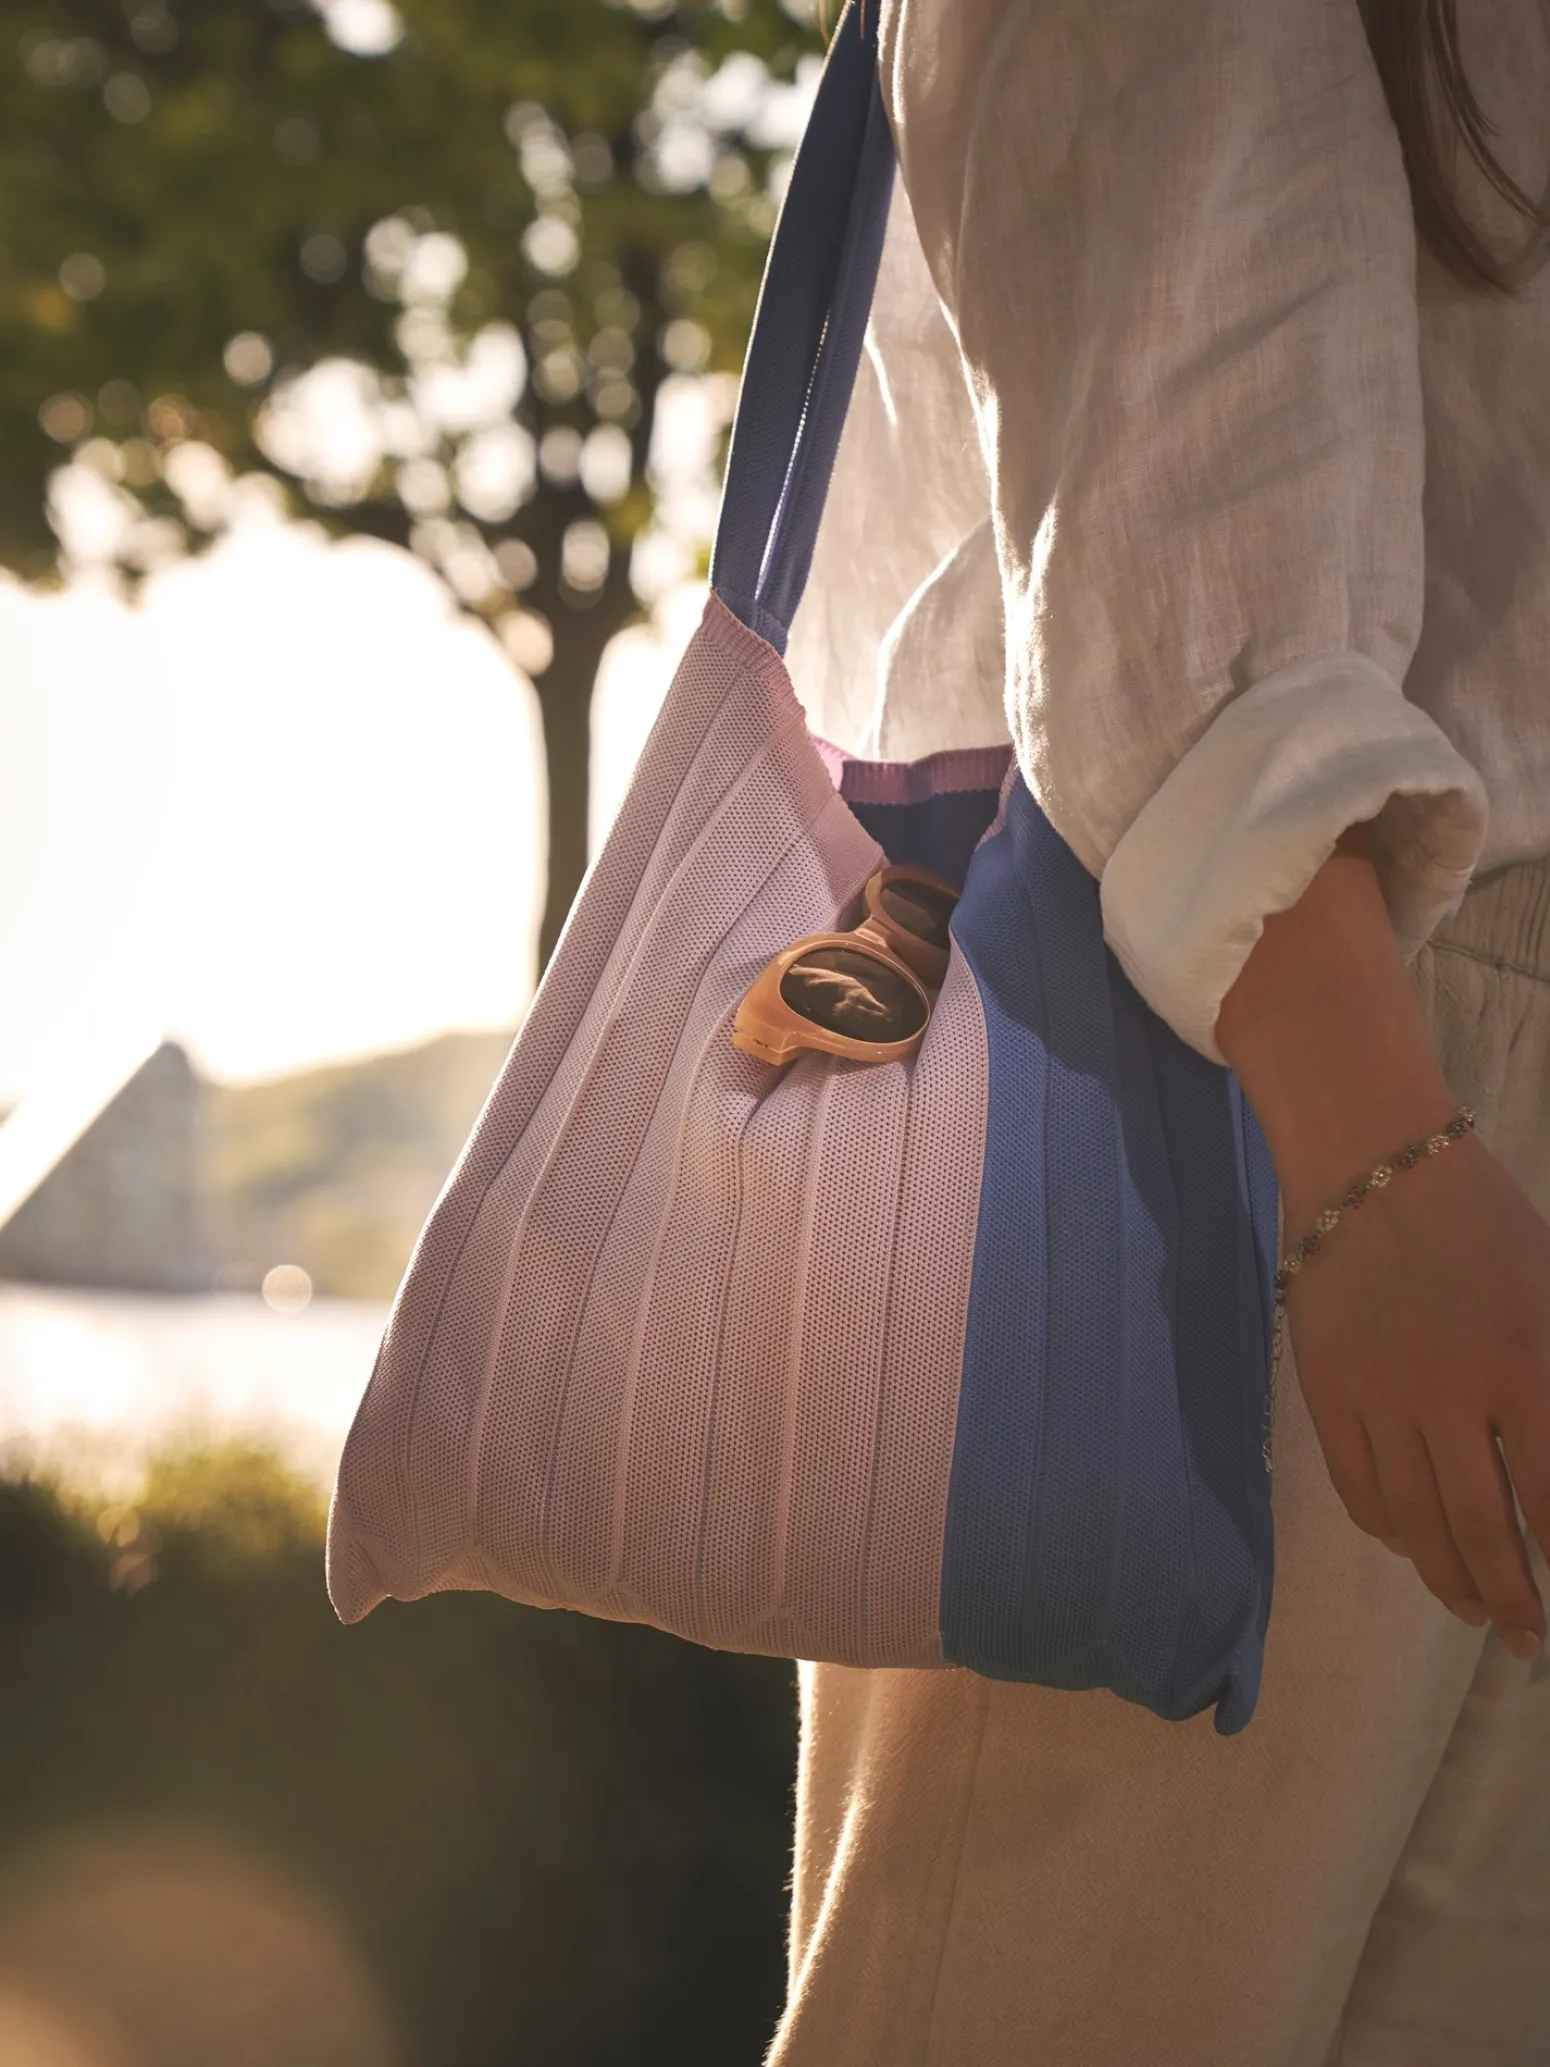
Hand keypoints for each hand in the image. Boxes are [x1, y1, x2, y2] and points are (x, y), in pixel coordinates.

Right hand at [1282, 1131, 1549, 1654]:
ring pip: (1417, 1520)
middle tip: (1525, 1641)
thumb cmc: (1485, 1221)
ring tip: (1469, 1607)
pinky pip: (1356, 1484)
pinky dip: (1385, 1528)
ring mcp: (1382, 1396)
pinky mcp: (1327, 1389)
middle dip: (1513, 1599)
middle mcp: (1454, 1394)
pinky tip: (1407, 1544)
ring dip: (1447, 1577)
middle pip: (1485, 1530)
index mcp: (1528, 1365)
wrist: (1373, 1161)